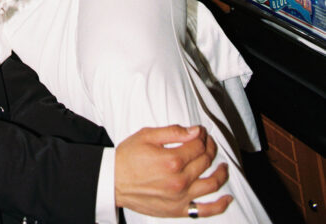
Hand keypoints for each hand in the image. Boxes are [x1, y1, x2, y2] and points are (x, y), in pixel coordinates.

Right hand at [115, 125, 232, 217]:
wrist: (114, 181)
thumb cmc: (128, 157)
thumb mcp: (147, 136)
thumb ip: (173, 132)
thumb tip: (195, 131)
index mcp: (172, 159)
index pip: (198, 145)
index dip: (202, 136)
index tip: (201, 132)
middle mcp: (180, 180)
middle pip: (205, 161)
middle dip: (209, 148)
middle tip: (207, 143)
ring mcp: (181, 197)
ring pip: (211, 184)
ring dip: (221, 172)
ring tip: (222, 166)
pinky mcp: (179, 210)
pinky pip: (205, 211)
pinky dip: (220, 205)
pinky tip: (227, 199)